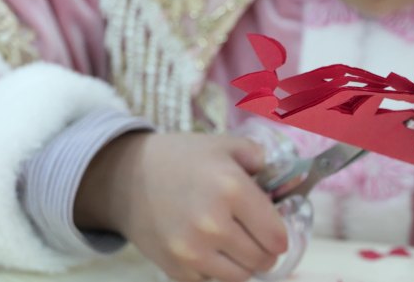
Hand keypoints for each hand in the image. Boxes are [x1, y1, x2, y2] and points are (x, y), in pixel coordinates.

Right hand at [75, 132, 287, 281]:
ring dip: (243, 263)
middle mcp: (213, 224)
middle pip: (262, 259)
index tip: (275, 230)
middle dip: (264, 249)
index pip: (277, 235)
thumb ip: (262, 159)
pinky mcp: (175, 269)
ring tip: (234, 243)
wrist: (127, 178)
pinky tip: (208, 248)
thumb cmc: (182, 158)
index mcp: (232, 189)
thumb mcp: (225, 145)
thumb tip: (286, 179)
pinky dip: (215, 270)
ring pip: (241, 276)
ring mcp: (192, 251)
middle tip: (255, 235)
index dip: (281, 234)